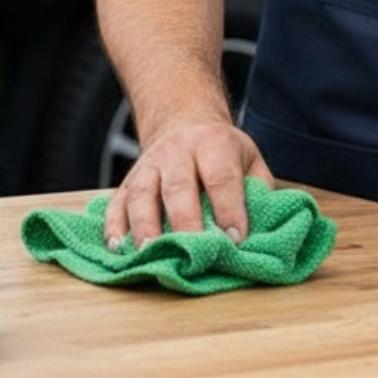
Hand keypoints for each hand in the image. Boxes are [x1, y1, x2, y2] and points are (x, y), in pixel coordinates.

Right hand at [102, 115, 274, 250]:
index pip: (221, 177)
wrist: (183, 123)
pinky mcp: (128, 182)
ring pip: (142, 194)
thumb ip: (259, 192)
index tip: (236, 240)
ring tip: (150, 253)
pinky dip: (114, 226)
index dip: (229, 208)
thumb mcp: (250, 160)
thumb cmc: (222, 152)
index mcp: (213, 144)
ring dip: (145, 226)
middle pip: (178, 187)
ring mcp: (148, 166)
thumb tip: (263, 233)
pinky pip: (116, 202)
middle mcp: (177, 152)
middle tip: (193, 252)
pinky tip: (118, 249)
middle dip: (186, 222)